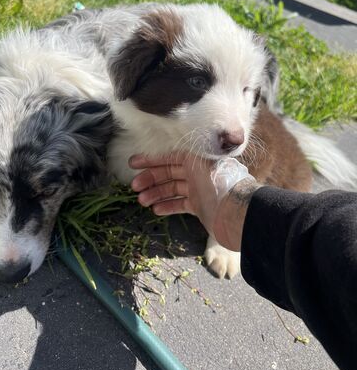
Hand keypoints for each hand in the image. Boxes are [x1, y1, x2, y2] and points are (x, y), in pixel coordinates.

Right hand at [129, 153, 258, 250]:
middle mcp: (198, 173)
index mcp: (198, 160)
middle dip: (151, 179)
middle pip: (169, 173)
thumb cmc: (220, 187)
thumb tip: (169, 155)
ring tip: (142, 201)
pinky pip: (180, 203)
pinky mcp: (201, 206)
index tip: (133, 164)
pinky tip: (156, 209)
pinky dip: (168, 206)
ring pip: (173, 189)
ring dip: (156, 194)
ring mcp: (199, 190)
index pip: (169, 157)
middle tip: (134, 187)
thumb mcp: (200, 165)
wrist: (238, 214)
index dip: (151, 160)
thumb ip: (186, 159)